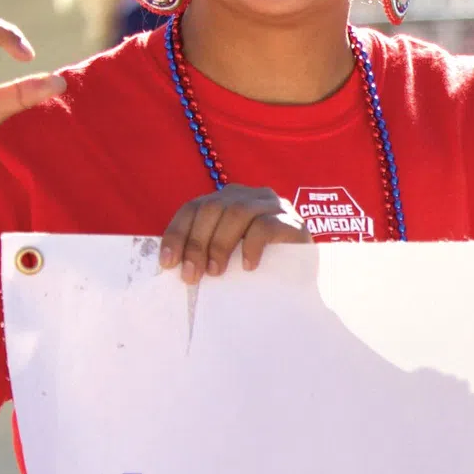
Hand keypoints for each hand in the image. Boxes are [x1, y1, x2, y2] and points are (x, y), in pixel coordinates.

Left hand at [159, 187, 310, 282]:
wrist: (305, 278)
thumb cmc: (261, 266)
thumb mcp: (229, 253)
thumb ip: (207, 248)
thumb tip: (171, 264)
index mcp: (229, 200)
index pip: (194, 207)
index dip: (177, 233)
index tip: (168, 262)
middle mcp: (250, 196)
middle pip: (213, 208)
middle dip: (196, 243)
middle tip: (191, 275)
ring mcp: (274, 205)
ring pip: (237, 213)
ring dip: (219, 244)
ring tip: (216, 272)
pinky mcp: (293, 221)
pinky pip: (265, 226)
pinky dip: (250, 246)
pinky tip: (247, 266)